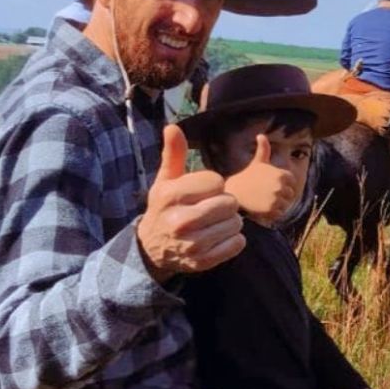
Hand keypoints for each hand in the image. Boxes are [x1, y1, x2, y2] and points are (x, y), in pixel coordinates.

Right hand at [137, 125, 244, 282]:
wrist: (152, 248)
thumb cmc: (165, 207)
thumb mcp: (165, 181)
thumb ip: (173, 154)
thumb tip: (172, 127)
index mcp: (170, 196)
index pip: (217, 182)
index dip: (214, 184)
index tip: (203, 191)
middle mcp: (179, 221)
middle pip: (229, 203)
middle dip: (226, 203)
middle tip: (213, 207)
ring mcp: (191, 244)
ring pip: (236, 224)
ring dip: (231, 221)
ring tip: (216, 222)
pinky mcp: (202, 261)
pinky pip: (237, 244)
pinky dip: (234, 240)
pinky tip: (219, 236)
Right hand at [224, 134, 297, 219]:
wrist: (234, 192)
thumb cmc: (247, 176)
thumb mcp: (257, 162)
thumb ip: (264, 149)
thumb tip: (260, 135)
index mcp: (281, 174)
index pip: (292, 182)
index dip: (283, 184)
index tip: (271, 185)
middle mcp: (280, 186)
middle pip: (290, 195)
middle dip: (280, 195)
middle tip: (266, 194)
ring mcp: (276, 198)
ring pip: (285, 205)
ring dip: (277, 205)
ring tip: (264, 200)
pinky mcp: (271, 210)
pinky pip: (279, 214)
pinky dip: (273, 213)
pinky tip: (263, 207)